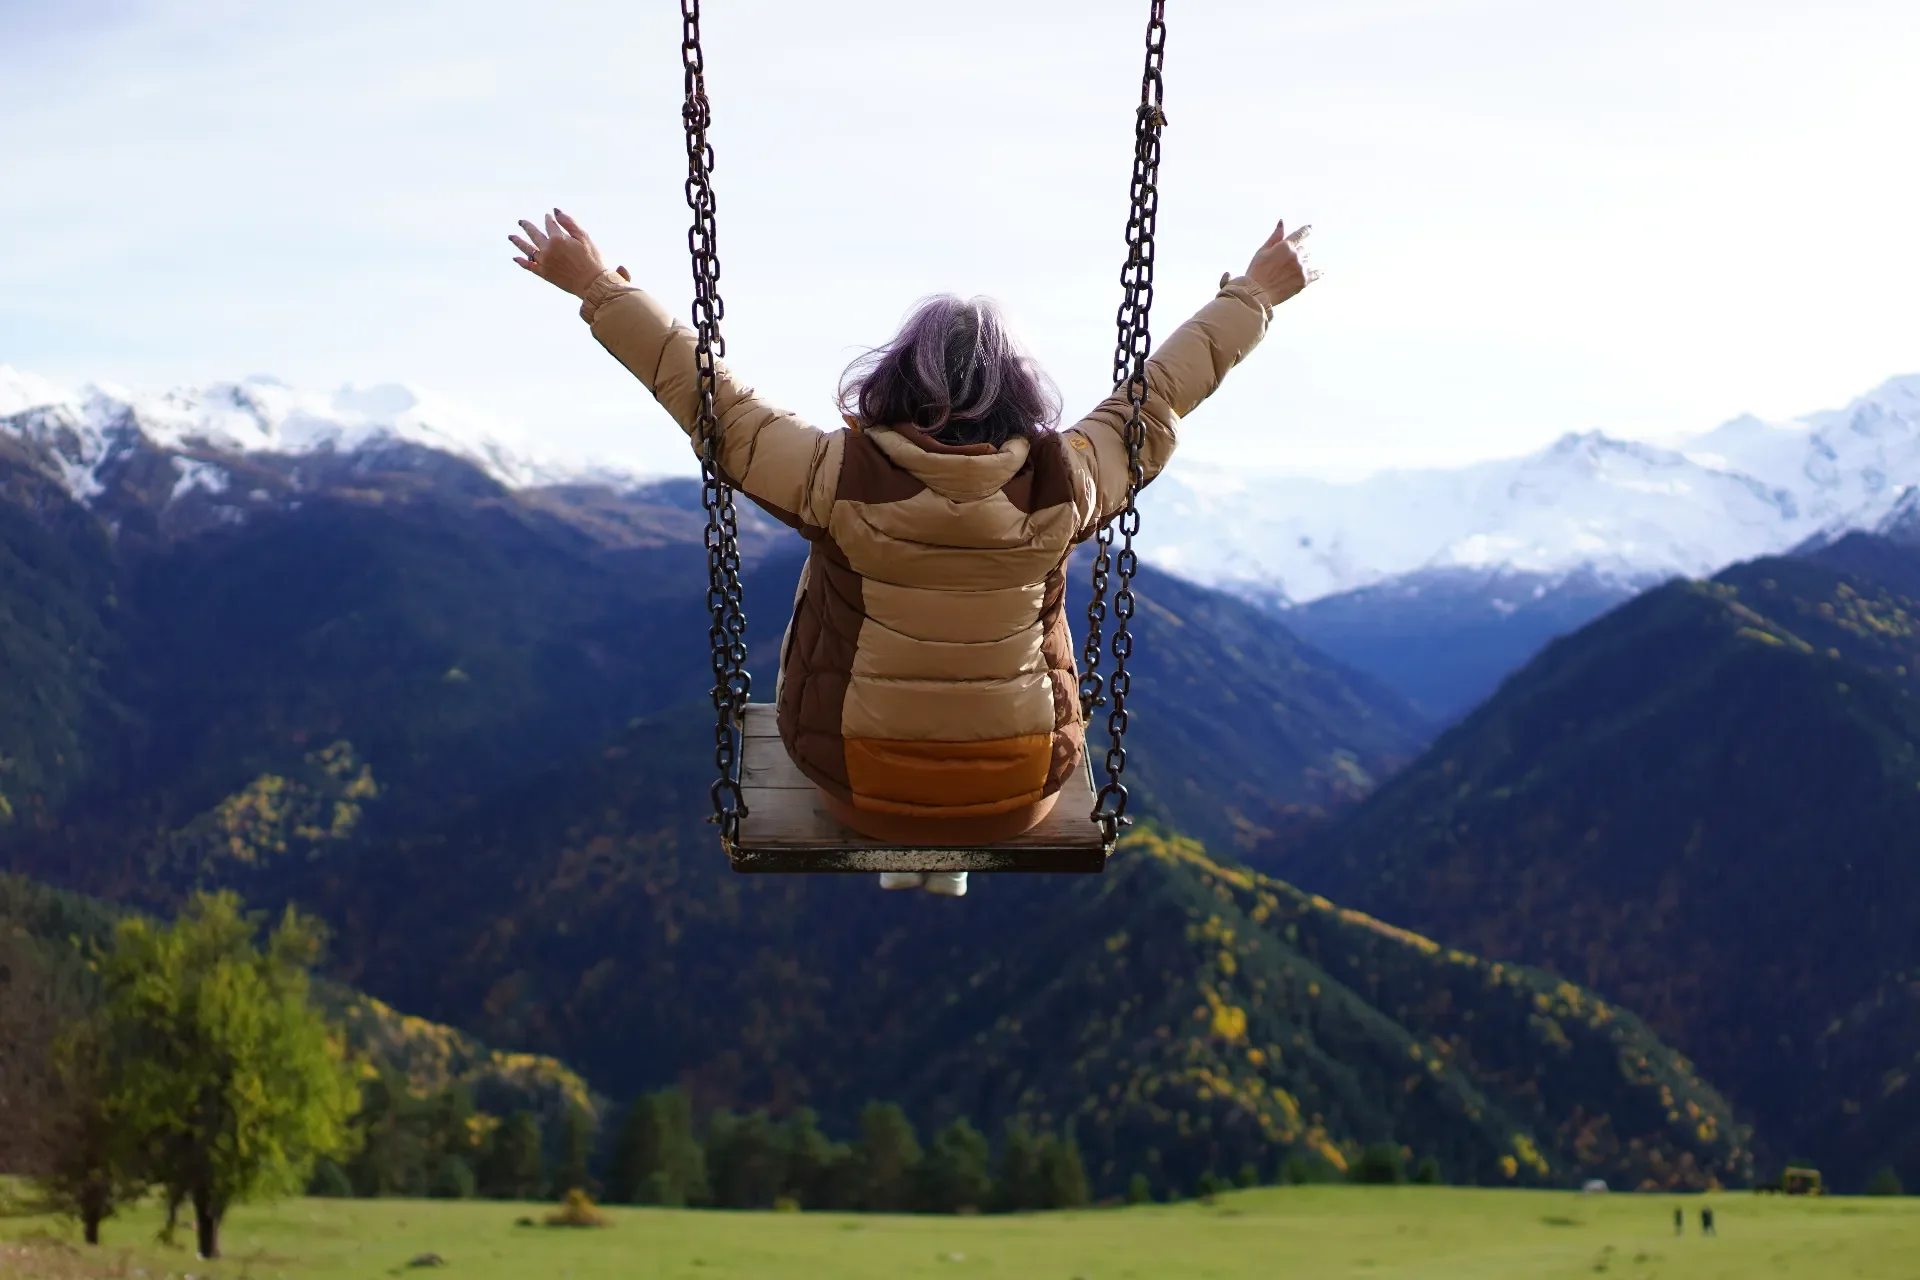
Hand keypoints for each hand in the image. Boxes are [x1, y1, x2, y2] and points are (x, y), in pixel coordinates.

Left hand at [509, 209, 627, 296]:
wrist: (592, 284)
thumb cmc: (592, 259)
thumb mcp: (584, 237)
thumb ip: (568, 222)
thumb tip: (554, 210)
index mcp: (558, 238)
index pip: (549, 224)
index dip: (548, 219)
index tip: (547, 216)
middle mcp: (547, 249)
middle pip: (534, 234)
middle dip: (527, 226)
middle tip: (521, 222)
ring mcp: (544, 262)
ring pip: (527, 249)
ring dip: (518, 242)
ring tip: (511, 237)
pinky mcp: (544, 274)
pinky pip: (529, 266)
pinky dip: (522, 262)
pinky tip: (515, 258)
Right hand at [1245, 219, 1317, 304]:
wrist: (1257, 294)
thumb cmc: (1256, 272)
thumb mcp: (1262, 251)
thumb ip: (1275, 236)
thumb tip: (1282, 222)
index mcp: (1286, 246)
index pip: (1300, 234)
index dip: (1306, 230)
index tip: (1310, 228)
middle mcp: (1296, 255)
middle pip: (1303, 250)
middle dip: (1297, 252)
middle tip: (1285, 262)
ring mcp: (1301, 268)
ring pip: (1306, 261)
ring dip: (1300, 263)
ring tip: (1288, 272)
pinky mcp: (1303, 281)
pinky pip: (1315, 274)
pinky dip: (1318, 273)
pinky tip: (1320, 272)